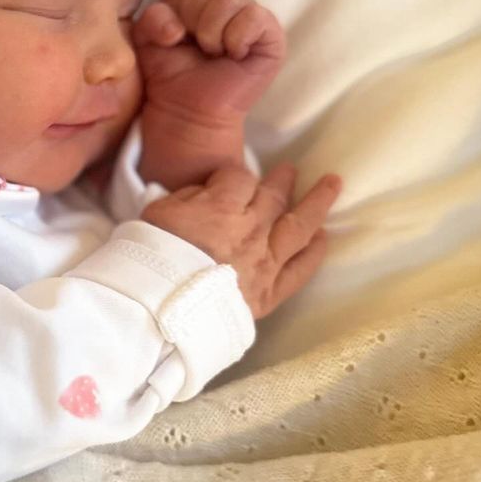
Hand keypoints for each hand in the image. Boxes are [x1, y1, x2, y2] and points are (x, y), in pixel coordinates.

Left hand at [134, 0, 285, 188]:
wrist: (188, 112)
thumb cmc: (171, 76)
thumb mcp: (148, 40)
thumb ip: (153, 17)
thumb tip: (178, 29)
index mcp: (197, 0)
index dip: (175, 15)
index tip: (176, 42)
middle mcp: (226, 3)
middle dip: (195, 22)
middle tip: (199, 49)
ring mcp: (251, 17)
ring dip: (214, 32)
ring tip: (215, 53)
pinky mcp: (272, 35)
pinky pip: (254, 16)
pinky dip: (238, 37)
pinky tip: (235, 55)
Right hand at [140, 163, 338, 317]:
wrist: (158, 312)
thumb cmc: (148, 260)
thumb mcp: (157, 213)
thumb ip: (188, 198)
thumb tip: (207, 194)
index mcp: (221, 207)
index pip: (238, 177)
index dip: (234, 175)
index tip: (229, 179)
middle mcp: (250, 230)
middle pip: (273, 196)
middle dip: (282, 180)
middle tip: (290, 169)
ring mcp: (264, 261)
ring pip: (300, 225)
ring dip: (317, 202)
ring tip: (332, 184)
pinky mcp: (270, 293)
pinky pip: (300, 269)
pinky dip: (314, 252)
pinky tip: (323, 237)